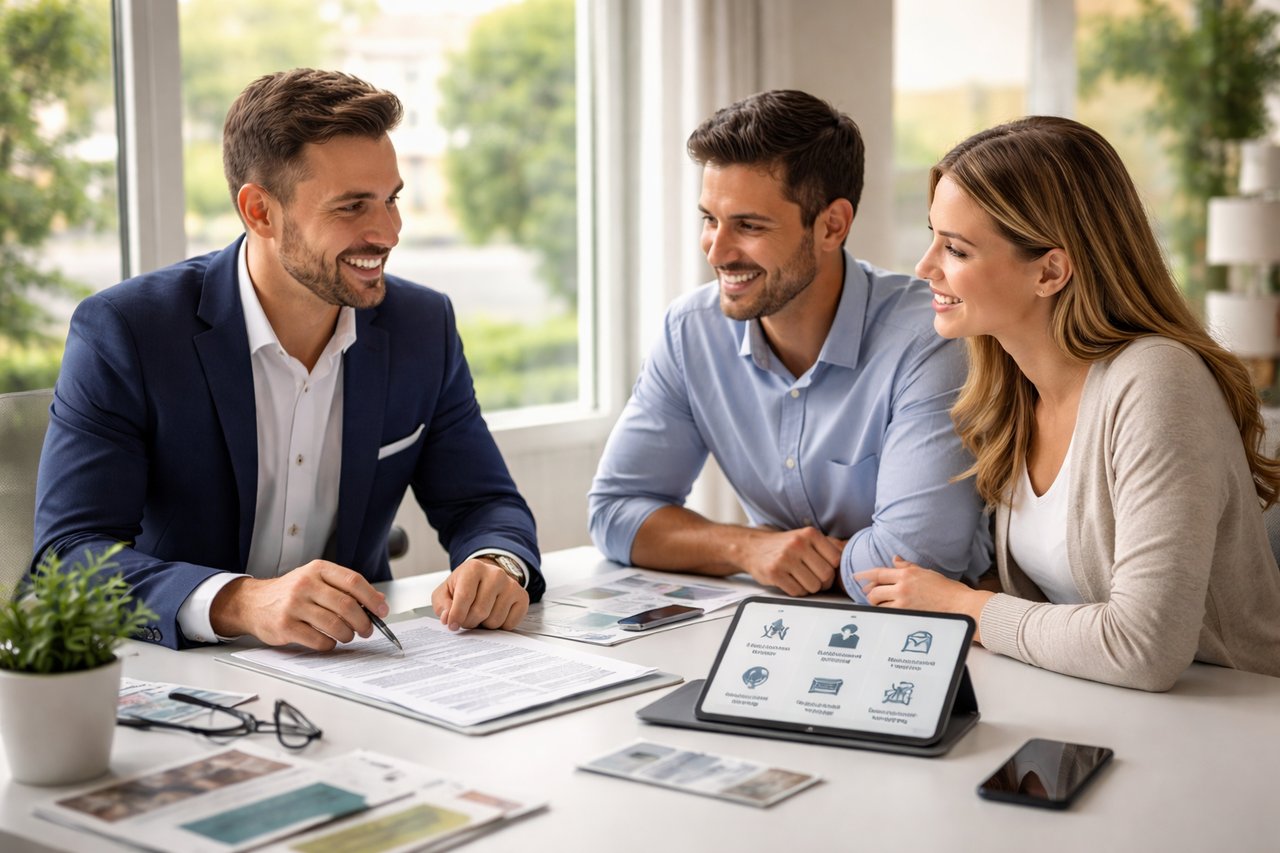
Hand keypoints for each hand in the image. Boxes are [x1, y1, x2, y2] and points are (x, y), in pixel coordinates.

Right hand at [210, 560, 387, 649]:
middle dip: (363, 621)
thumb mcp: (317, 580)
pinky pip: (319, 640)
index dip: (372, 598)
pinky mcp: (285, 626)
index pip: (353, 581)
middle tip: (367, 630)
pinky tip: (329, 641)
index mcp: (318, 569)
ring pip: (335, 624)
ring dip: (347, 635)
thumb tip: (379, 601)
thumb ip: (345, 588)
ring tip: (347, 636)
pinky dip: (330, 644)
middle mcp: (305, 584)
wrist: (253, 602)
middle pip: (347, 605)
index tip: (382, 611)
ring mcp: (294, 605)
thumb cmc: (291, 592)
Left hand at [432, 558, 529, 630]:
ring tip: (481, 614)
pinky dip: (499, 626)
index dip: (456, 616)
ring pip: (495, 621)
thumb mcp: (445, 592)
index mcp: (474, 568)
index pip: (464, 597)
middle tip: (467, 618)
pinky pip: (509, 624)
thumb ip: (442, 605)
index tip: (452, 625)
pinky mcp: (522, 597)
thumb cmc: (464, 586)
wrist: (486, 578)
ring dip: (484, 624)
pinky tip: (494, 614)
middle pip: (480, 612)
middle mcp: (496, 574)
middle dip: (469, 621)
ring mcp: (511, 585)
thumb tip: (448, 618)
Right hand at [737, 527, 845, 596]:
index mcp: (810, 534)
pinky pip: (797, 592)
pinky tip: (790, 582)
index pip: (836, 560)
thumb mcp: (805, 537)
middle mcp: (798, 544)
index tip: (825, 571)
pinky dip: (796, 591)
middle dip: (822, 583)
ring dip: (809, 588)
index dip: (833, 570)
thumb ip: (825, 547)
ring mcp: (785, 559)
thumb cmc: (784, 545)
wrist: (753, 547)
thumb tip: (851, 563)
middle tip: (814, 579)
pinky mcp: (774, 573)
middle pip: (826, 576)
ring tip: (800, 579)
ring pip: (813, 586)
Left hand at [854, 556, 991, 636]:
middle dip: (870, 594)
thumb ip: (907, 566)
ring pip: (880, 604)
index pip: (878, 573)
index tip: (855, 577)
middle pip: (875, 591)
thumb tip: (894, 559)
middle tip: (871, 596)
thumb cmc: (946, 589)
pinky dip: (887, 613)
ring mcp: (904, 603)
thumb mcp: (925, 572)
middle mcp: (902, 587)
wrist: (960, 605)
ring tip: (882, 606)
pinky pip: (889, 614)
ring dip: (878, 605)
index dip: (864, 575)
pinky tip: (889, 613)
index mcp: (907, 574)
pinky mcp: (908, 615)